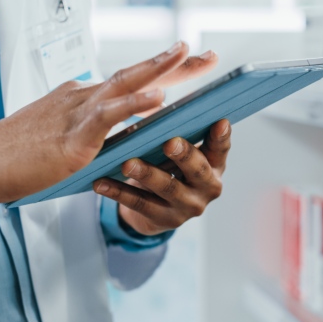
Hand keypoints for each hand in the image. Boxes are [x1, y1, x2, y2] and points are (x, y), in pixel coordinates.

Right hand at [0, 42, 217, 202]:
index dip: (162, 70)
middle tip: (206, 54)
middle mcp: (82, 97)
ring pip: (124, 85)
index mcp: (81, 98)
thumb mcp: (60, 136)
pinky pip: (109, 115)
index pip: (129, 80)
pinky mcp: (72, 136)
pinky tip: (158, 98)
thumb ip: (88, 132)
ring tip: (187, 56)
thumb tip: (115, 136)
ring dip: (159, 70)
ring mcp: (77, 113)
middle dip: (174, 64)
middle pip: (135, 74)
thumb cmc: (17, 153)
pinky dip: (135, 104)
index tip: (189, 62)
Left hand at [93, 119, 230, 235]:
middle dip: (184, 156)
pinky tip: (100, 183)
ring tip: (127, 163)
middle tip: (169, 143)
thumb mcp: (182, 153)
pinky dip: (118, 192)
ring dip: (146, 174)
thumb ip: (181, 134)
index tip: (220, 122)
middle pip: (197, 170)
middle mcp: (207, 187)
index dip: (221, 137)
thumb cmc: (171, 168)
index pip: (221, 149)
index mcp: (214, 165)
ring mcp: (187, 207)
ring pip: (167, 188)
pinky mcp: (164, 220)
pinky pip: (139, 204)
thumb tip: (161, 101)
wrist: (158, 210)